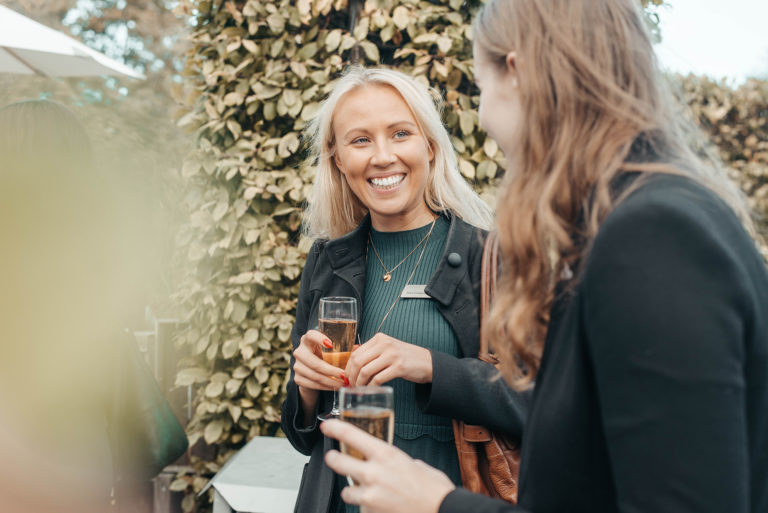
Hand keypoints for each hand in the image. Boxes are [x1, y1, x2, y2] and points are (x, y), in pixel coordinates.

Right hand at [293, 330, 346, 395]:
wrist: (310, 370)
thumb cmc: (324, 356)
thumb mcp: (332, 351)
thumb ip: (344, 349)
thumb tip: (359, 347)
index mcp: (308, 340)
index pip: (310, 335)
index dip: (319, 339)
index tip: (331, 344)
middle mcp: (300, 351)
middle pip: (315, 362)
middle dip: (332, 371)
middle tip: (345, 376)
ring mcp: (297, 366)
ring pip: (315, 376)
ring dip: (331, 381)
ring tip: (343, 384)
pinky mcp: (297, 378)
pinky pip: (313, 384)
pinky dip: (326, 387)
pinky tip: (335, 387)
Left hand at [321, 419, 454, 512]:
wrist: (442, 511)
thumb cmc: (434, 490)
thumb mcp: (415, 465)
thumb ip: (397, 463)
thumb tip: (393, 466)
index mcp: (386, 455)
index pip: (351, 435)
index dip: (335, 428)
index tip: (327, 426)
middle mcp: (373, 473)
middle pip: (338, 462)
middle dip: (333, 459)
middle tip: (333, 457)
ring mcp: (370, 495)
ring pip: (347, 491)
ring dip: (354, 491)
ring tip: (367, 492)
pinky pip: (362, 509)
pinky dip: (369, 508)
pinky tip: (382, 507)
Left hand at [345, 333, 432, 385]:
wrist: (428, 362)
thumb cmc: (405, 358)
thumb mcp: (387, 349)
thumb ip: (372, 352)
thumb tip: (351, 361)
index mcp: (380, 338)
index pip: (356, 353)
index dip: (348, 367)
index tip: (348, 377)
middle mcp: (385, 344)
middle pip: (358, 361)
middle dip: (352, 376)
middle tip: (351, 385)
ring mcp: (392, 355)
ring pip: (365, 370)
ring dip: (360, 383)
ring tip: (360, 389)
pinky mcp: (399, 367)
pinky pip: (377, 379)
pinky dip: (371, 386)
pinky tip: (371, 389)